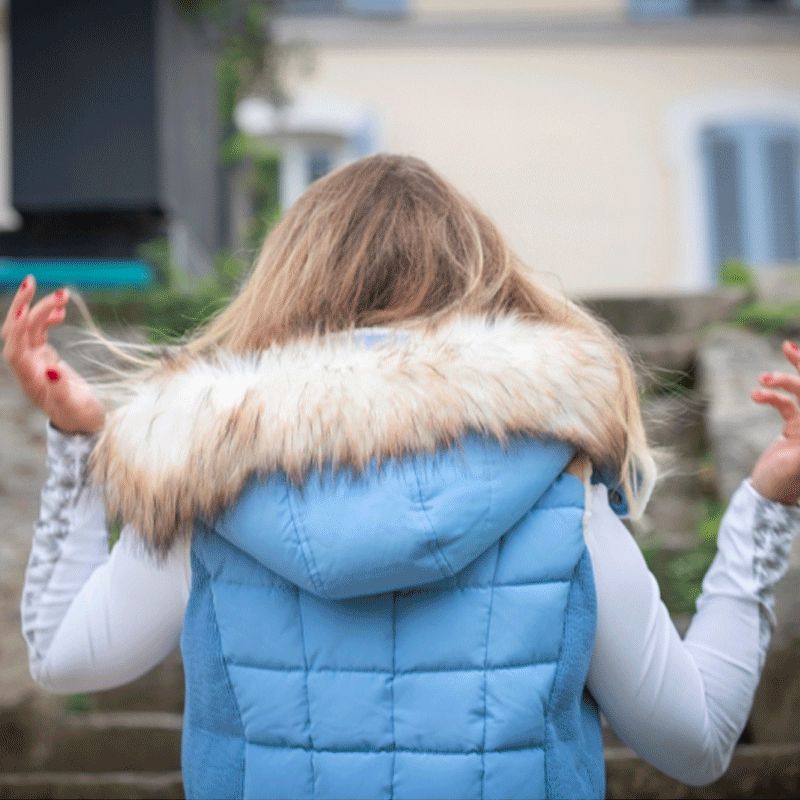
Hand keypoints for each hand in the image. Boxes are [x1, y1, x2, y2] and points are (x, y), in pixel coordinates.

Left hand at [2, 274, 105, 434]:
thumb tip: (52, 369)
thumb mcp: (75, 406)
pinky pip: (38, 331)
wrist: (83, 425)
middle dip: (22, 305)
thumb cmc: (80, 417)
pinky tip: (61, 311)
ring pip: (27, 327)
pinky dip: (47, 317)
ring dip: (38, 308)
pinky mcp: (43, 357)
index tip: (35, 306)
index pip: (15, 344)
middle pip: (14, 330)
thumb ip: (61, 389)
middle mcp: (26, 366)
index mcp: (29, 377)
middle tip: (32, 281)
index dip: (21, 324)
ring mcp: (33, 360)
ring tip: (61, 294)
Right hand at [750, 340, 799, 504]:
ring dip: (780, 381)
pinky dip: (769, 396)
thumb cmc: (785, 483)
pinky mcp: (794, 427)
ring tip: (762, 377)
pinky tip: (755, 395)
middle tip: (787, 346)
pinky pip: (784, 403)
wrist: (768, 496)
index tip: (797, 353)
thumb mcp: (797, 460)